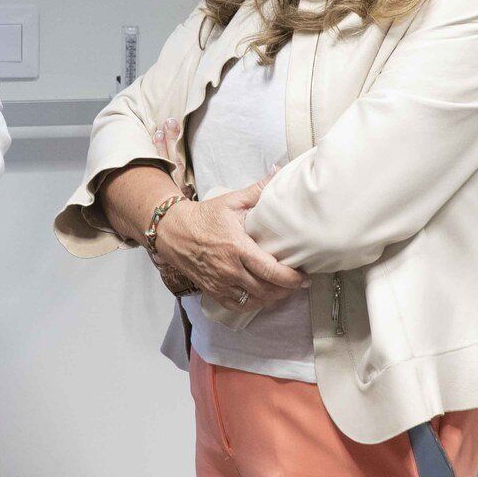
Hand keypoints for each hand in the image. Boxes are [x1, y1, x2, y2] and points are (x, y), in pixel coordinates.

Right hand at [153, 183, 305, 310]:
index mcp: (237, 247)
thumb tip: (278, 171)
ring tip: (285, 290)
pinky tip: (263, 297)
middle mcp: (230, 269)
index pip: (271, 270)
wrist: (173, 231)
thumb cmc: (204, 216)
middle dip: (287, 289)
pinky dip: (254, 304)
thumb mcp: (231, 201)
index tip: (304, 277)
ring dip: (273, 298)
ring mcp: (220, 282)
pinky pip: (238, 305)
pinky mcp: (213, 290)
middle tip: (299, 283)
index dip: (291, 278)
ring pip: (254, 300)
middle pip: (266, 289)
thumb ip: (257, 190)